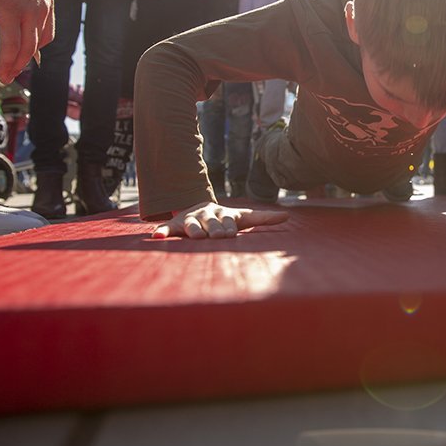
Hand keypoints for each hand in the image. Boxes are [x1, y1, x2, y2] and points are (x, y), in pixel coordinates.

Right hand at [0, 0, 54, 83]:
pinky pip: (10, 44)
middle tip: (11, 73)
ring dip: (14, 66)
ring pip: (25, 49)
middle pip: (37, 44)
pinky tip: (0, 70)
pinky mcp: (10, 13)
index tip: (25, 58)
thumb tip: (15, 12)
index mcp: (47, 1)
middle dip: (24, 62)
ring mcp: (28, 12)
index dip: (35, 49)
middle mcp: (42, 9)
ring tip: (4, 77)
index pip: (46, 34)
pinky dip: (6, 60)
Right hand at [153, 201, 289, 238]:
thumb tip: (288, 216)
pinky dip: (162, 232)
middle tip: (215, 237)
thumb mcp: (242, 217)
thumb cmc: (224, 219)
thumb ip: (263, 218)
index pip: (228, 222)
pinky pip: (168, 229)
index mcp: (223, 214)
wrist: (198, 208)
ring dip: (193, 231)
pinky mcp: (176, 225)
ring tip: (196, 237)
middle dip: (213, 230)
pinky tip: (156, 237)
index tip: (230, 235)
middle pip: (211, 224)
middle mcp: (207, 215)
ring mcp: (191, 220)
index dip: (228, 228)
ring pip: (192, 226)